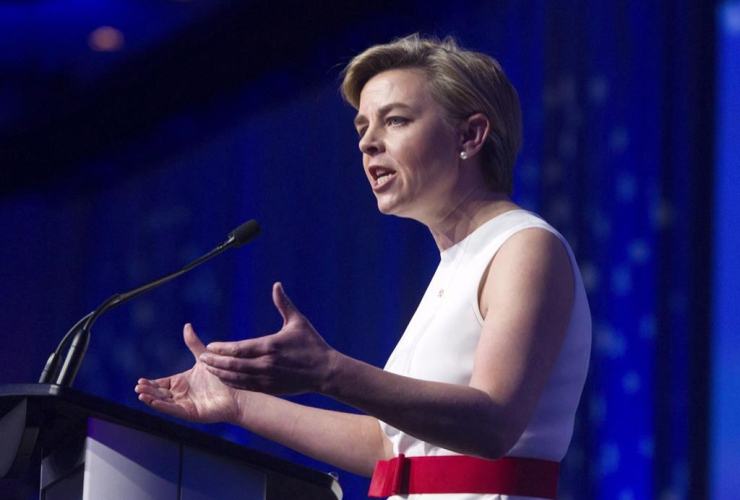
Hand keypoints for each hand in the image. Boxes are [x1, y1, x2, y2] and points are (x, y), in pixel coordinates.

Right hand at [135, 324, 240, 423]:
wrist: (237, 392)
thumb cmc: (221, 377)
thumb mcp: (203, 358)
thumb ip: (194, 344)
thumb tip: (187, 325)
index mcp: (180, 382)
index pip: (160, 384)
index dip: (150, 383)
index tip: (140, 380)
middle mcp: (180, 394)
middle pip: (159, 394)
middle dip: (147, 391)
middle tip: (138, 387)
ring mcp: (184, 404)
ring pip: (163, 403)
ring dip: (151, 400)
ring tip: (141, 394)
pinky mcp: (190, 413)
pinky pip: (174, 410)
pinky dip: (163, 407)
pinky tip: (154, 402)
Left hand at [199, 282, 336, 394]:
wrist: (325, 372)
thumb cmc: (312, 344)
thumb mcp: (298, 322)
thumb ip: (284, 304)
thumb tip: (276, 284)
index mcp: (270, 346)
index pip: (239, 348)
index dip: (222, 348)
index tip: (210, 345)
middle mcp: (266, 364)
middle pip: (234, 364)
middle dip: (216, 361)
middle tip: (202, 358)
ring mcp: (267, 378)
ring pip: (237, 377)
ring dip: (221, 373)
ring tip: (208, 368)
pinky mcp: (270, 388)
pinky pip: (246, 386)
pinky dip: (232, 383)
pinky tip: (224, 378)